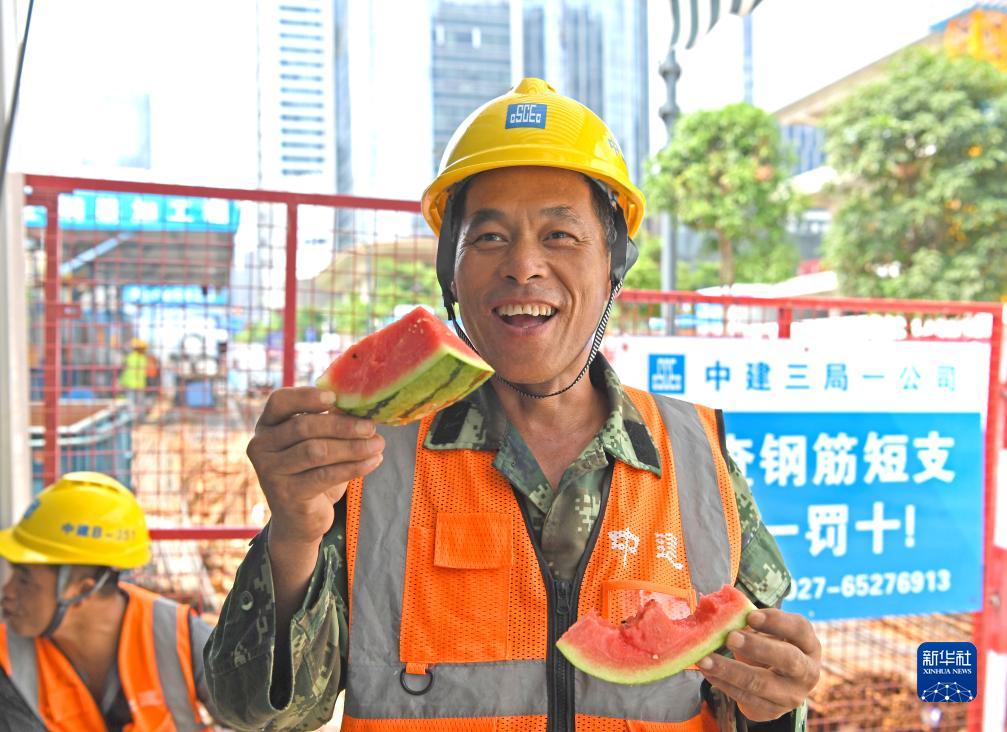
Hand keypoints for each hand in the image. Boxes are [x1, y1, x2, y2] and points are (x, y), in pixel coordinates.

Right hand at [246, 387, 384, 544]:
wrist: (301, 517)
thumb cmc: (312, 470)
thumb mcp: (316, 442)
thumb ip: (329, 421)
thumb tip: (360, 405)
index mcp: (267, 425)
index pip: (280, 401)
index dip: (306, 397)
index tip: (335, 398)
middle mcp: (260, 446)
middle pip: (303, 427)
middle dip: (342, 425)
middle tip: (371, 427)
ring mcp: (270, 471)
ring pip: (316, 451)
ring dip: (352, 447)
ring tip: (378, 445)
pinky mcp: (286, 494)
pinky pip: (324, 475)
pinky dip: (353, 467)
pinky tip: (373, 462)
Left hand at [698, 608, 820, 722]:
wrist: (778, 683)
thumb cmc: (772, 647)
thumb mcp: (768, 632)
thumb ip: (751, 620)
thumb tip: (723, 610)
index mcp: (809, 645)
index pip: (799, 629)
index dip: (776, 621)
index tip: (750, 615)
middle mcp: (807, 672)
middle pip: (788, 659)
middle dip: (757, 647)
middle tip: (730, 637)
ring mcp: (792, 695)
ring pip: (761, 684)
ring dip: (730, 671)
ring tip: (705, 659)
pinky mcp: (773, 711)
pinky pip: (746, 699)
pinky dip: (723, 684)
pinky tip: (708, 672)